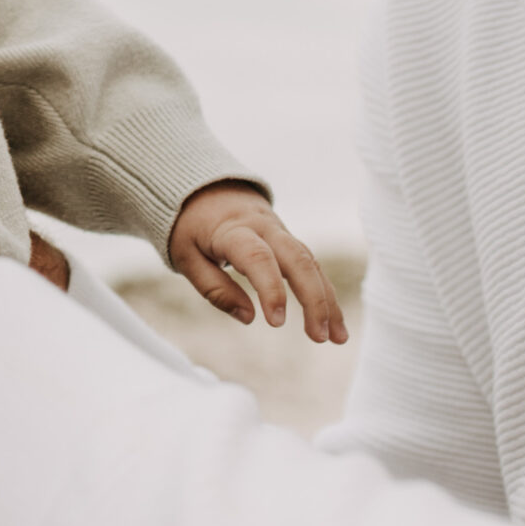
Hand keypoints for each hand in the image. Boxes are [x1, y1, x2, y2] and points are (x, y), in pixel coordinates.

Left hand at [167, 182, 348, 344]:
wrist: (204, 188)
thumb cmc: (190, 226)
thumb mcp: (186, 257)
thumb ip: (215, 288)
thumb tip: (248, 317)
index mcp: (233, 230)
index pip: (258, 258)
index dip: (271, 290)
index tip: (276, 323)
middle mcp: (264, 228)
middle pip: (297, 259)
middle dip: (314, 299)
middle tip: (319, 337)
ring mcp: (280, 232)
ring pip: (311, 263)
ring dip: (328, 300)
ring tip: (338, 337)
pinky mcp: (288, 240)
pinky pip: (311, 265)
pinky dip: (324, 292)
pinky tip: (333, 321)